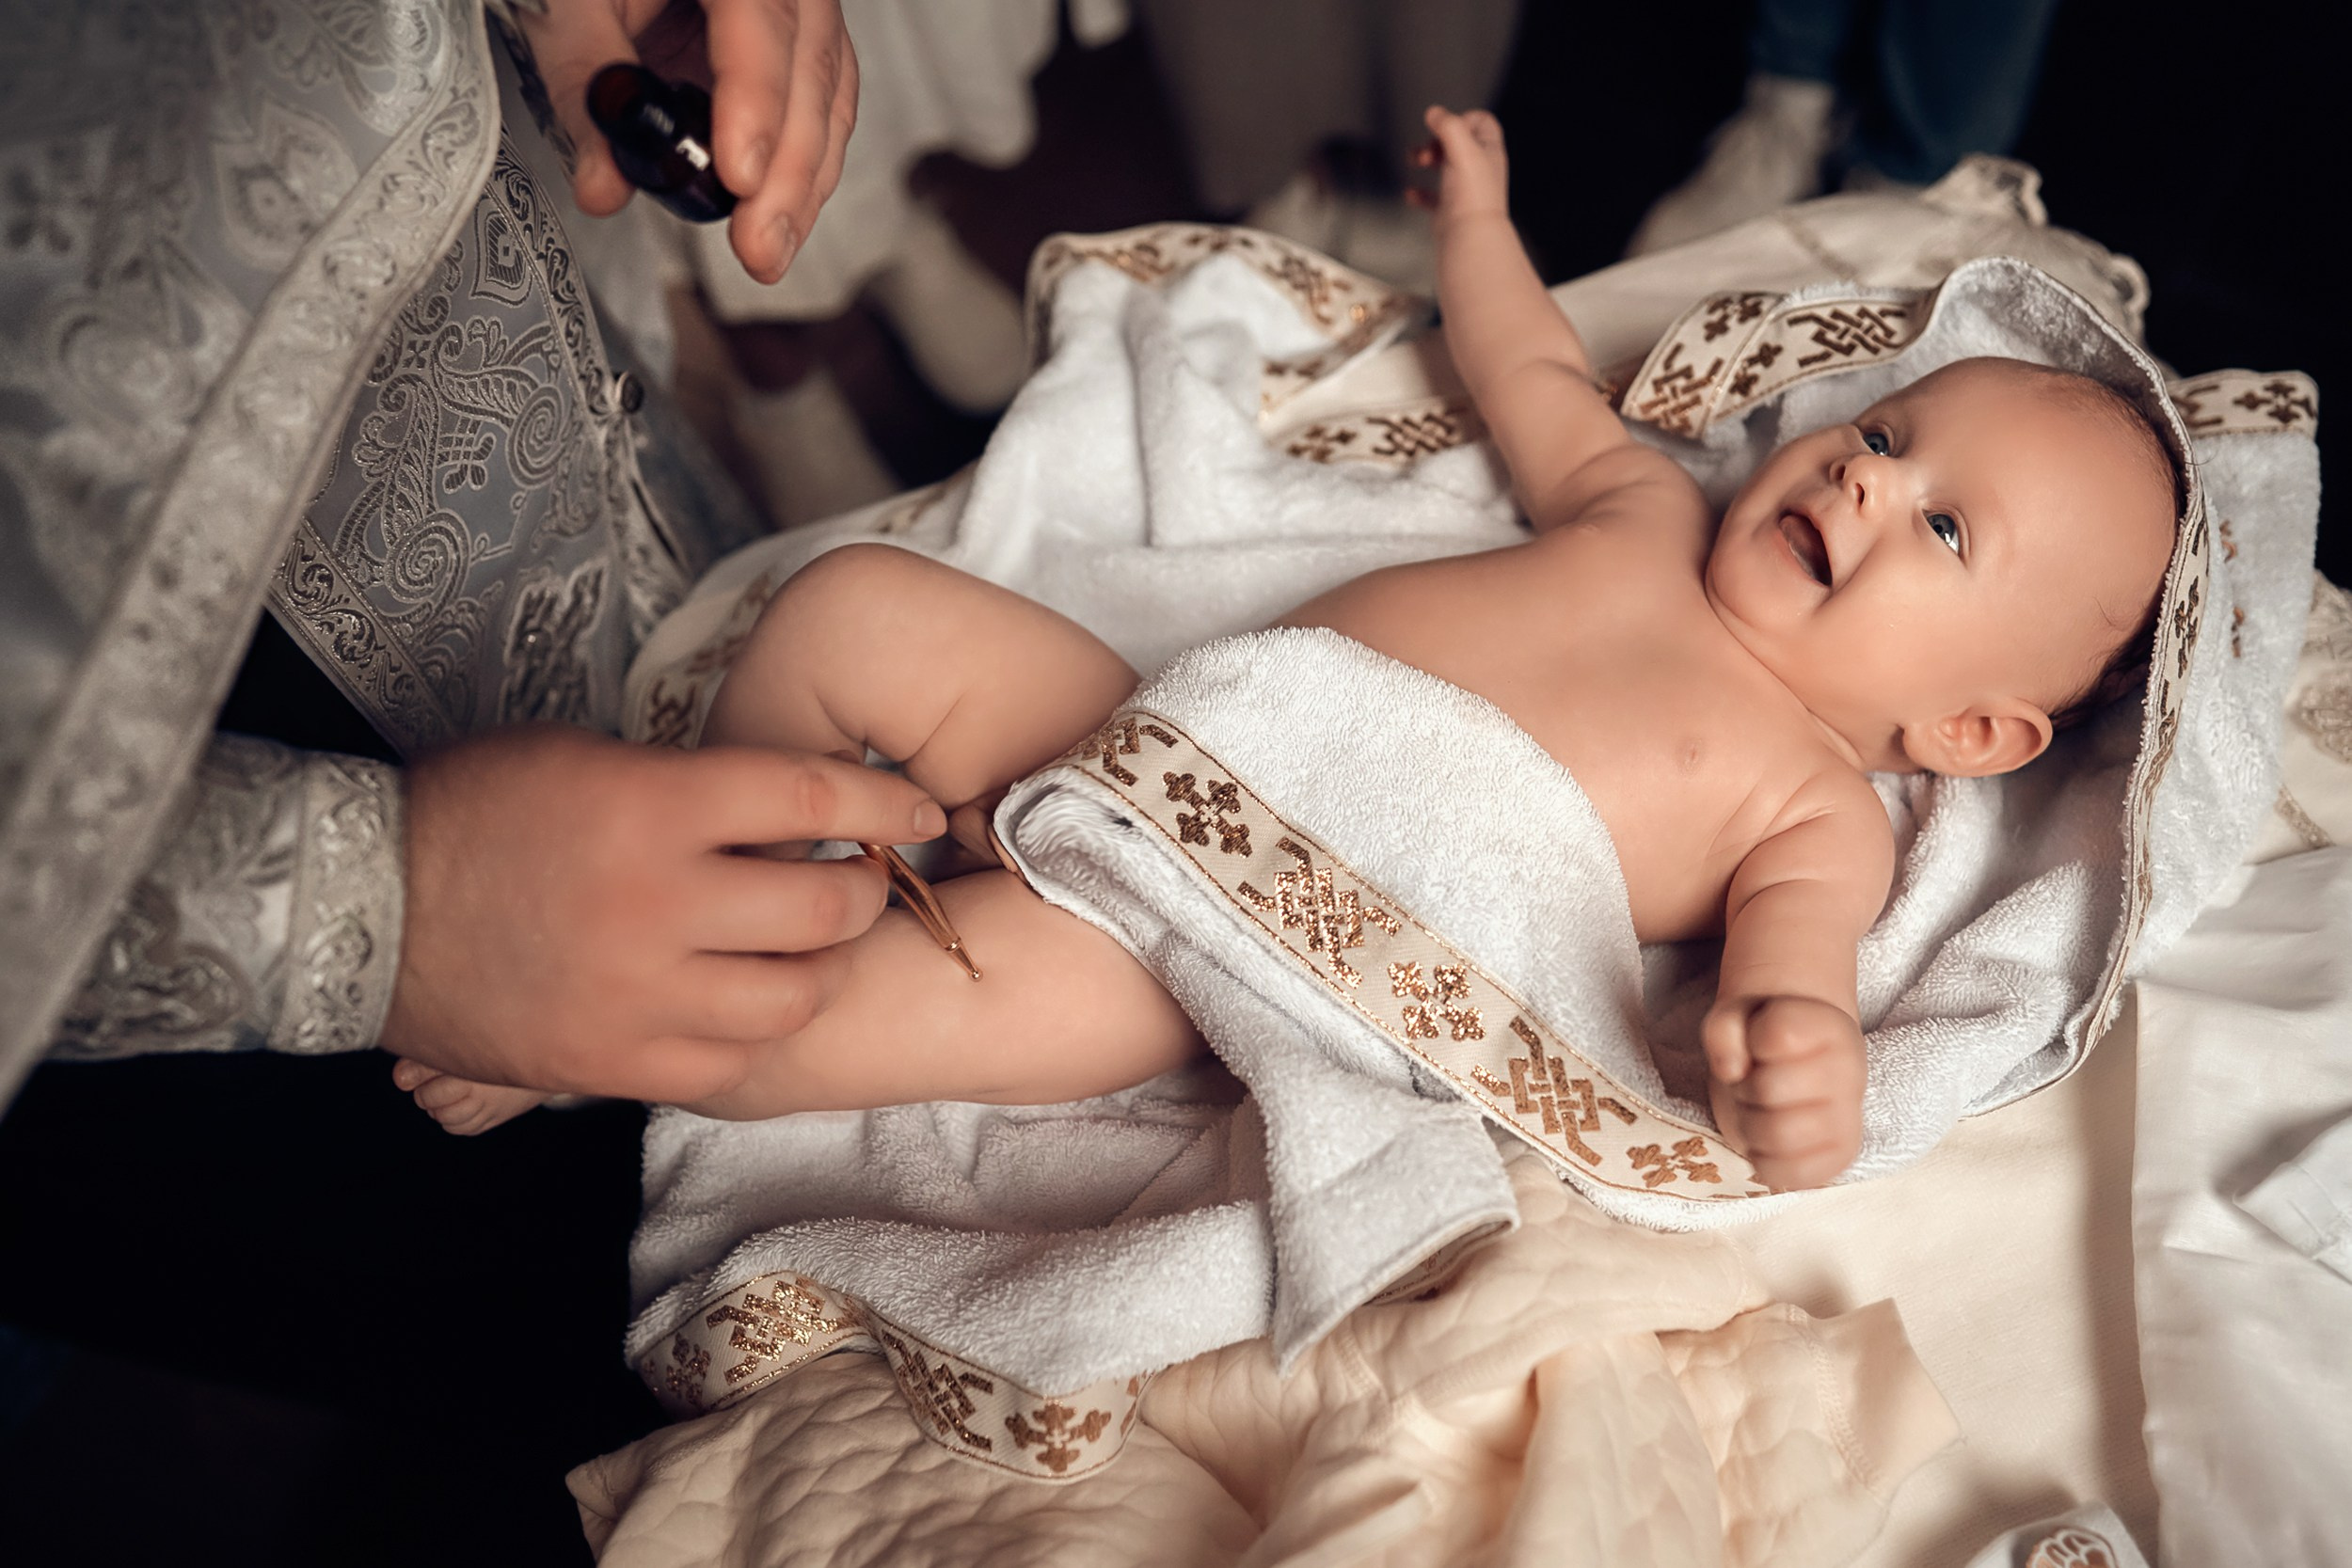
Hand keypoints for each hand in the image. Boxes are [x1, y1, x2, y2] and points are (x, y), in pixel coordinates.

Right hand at [378, 724, 943, 1101]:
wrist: (358, 909)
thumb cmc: (471, 815)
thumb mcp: (584, 758)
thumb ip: (688, 785)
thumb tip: (787, 809)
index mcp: (652, 806)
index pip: (813, 793)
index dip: (885, 798)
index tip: (916, 806)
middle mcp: (658, 903)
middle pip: (825, 904)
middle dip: (865, 889)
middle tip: (860, 880)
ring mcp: (639, 993)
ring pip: (794, 996)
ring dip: (819, 967)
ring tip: (806, 947)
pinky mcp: (613, 1062)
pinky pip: (731, 1060)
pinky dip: (755, 1031)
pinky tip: (745, 1002)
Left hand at [511, 0, 857, 283]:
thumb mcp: (567, 3)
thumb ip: (588, 83)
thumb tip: (604, 181)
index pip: (762, 19)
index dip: (756, 102)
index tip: (738, 177)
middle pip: (812, 69)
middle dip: (789, 173)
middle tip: (758, 245)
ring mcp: (801, 8)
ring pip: (828, 98)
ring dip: (802, 185)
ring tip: (768, 249)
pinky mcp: (797, 45)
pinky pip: (821, 107)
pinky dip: (802, 168)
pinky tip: (779, 215)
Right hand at [1414, 106, 1509, 226]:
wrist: (1469, 236)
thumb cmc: (1472, 195)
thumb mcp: (1462, 148)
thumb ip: (1448, 125)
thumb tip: (1434, 112)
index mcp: (1489, 151)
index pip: (1482, 122)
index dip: (1463, 118)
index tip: (1446, 126)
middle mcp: (1480, 169)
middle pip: (1459, 141)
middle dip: (1438, 139)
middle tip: (1428, 147)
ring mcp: (1465, 189)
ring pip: (1445, 165)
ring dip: (1426, 158)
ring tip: (1414, 159)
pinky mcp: (1450, 208)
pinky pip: (1432, 196)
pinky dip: (1420, 192)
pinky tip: (1411, 192)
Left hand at [1700, 993, 1865, 1190]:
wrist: (1799, 1069)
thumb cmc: (1762, 1043)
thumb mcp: (1737, 1016)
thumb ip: (1724, 1028)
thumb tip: (1731, 1070)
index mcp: (1831, 1027)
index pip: (1778, 1034)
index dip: (1752, 1039)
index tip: (1760, 1044)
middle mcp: (1850, 1073)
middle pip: (1769, 1089)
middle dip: (1746, 1086)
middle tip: (1754, 1082)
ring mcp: (1849, 1120)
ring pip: (1777, 1134)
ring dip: (1751, 1123)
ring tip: (1760, 1110)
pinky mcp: (1837, 1159)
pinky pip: (1787, 1172)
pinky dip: (1762, 1158)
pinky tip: (1767, 1139)